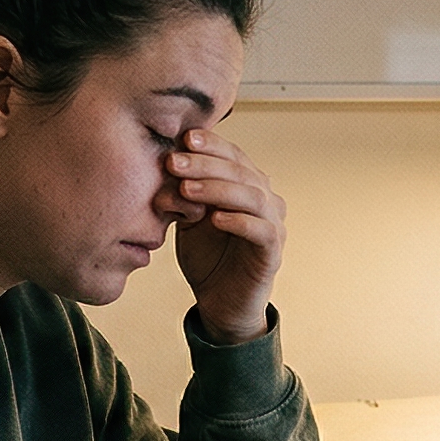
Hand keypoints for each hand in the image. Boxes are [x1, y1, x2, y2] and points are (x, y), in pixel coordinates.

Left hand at [157, 129, 283, 343]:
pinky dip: (239, 221)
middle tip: (174, 162)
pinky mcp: (273, 253)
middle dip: (205, 164)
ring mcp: (273, 225)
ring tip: (187, 189)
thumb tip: (165, 169)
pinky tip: (215, 219)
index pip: (233, 155)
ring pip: (253, 196)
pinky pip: (262, 231)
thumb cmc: (207, 256)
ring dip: (218, 189)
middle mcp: (266, 200)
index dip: (211, 144)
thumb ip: (183, 194)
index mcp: (247, 185)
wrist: (220, 302)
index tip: (183, 138)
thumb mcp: (188, 219)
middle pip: (241, 171)